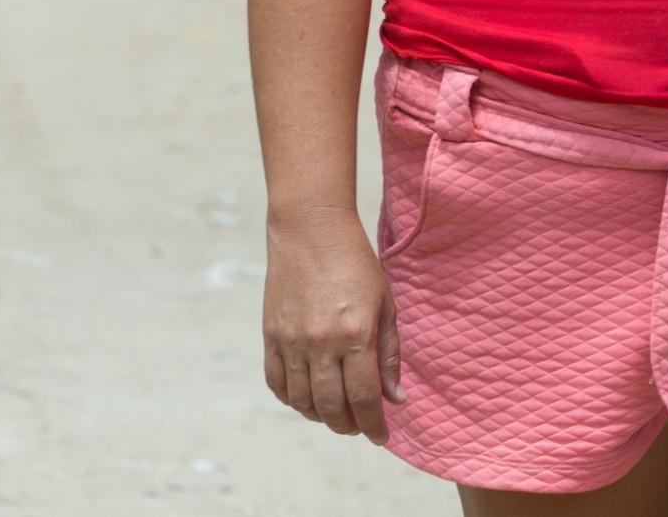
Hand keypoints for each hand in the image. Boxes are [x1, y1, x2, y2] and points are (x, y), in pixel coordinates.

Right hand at [262, 206, 402, 443]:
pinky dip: (292, 399)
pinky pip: (277, 383)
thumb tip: (396, 399)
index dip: (374, 425)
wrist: (311, 230)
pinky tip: (308, 397)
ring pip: (302, 401)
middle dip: (349, 426)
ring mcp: (291, 341)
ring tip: (336, 413)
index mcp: (356, 334)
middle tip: (359, 427)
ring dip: (321, 416)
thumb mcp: (385, 305)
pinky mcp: (271, 335)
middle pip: (332, 407)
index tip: (382, 437)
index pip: (365, 398)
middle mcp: (321, 342)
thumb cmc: (356, 264)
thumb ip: (389, 355)